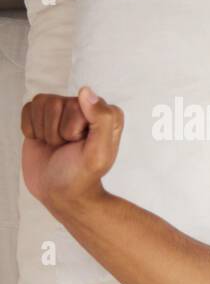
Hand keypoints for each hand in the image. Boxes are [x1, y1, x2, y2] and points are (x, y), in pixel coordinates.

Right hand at [20, 86, 122, 211]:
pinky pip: (28, 108)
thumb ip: (102, 120)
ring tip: (56, 145)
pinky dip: (30, 129)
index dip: (74, 128)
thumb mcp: (99, 153)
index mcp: (106, 115)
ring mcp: (63, 112)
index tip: (80, 145)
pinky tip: (42, 141)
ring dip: (44, 130)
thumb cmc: (81, 175)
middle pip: (58, 103)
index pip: (81, 104)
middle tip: (66, 148)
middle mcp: (86, 109)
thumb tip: (85, 91)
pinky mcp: (42, 117)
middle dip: (57, 131)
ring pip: (42, 103)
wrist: (59, 192)